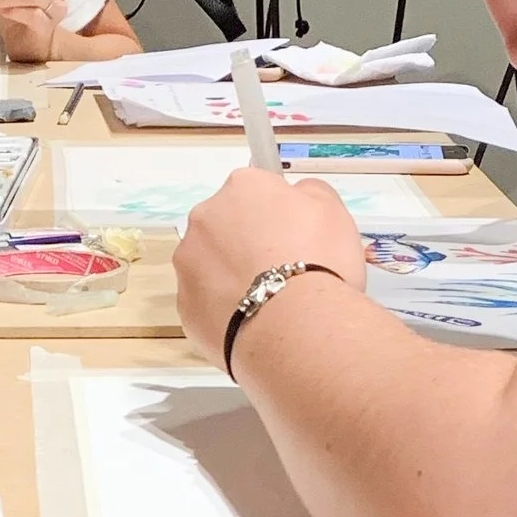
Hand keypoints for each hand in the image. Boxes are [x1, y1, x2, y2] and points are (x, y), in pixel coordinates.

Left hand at [174, 170, 366, 365]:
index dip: (278, 215)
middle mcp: (204, 219)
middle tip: (280, 270)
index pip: (256, 191)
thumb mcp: (333, 210)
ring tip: (267, 302)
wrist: (295, 329)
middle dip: (247, 243)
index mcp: (241, 187)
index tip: (294, 238)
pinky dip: (224, 310)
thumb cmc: (319, 261)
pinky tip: (252, 322)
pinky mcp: (184, 308)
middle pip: (226, 226)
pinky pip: (206, 303)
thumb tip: (295, 197)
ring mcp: (188, 265)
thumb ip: (309, 193)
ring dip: (231, 276)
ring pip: (210, 265)